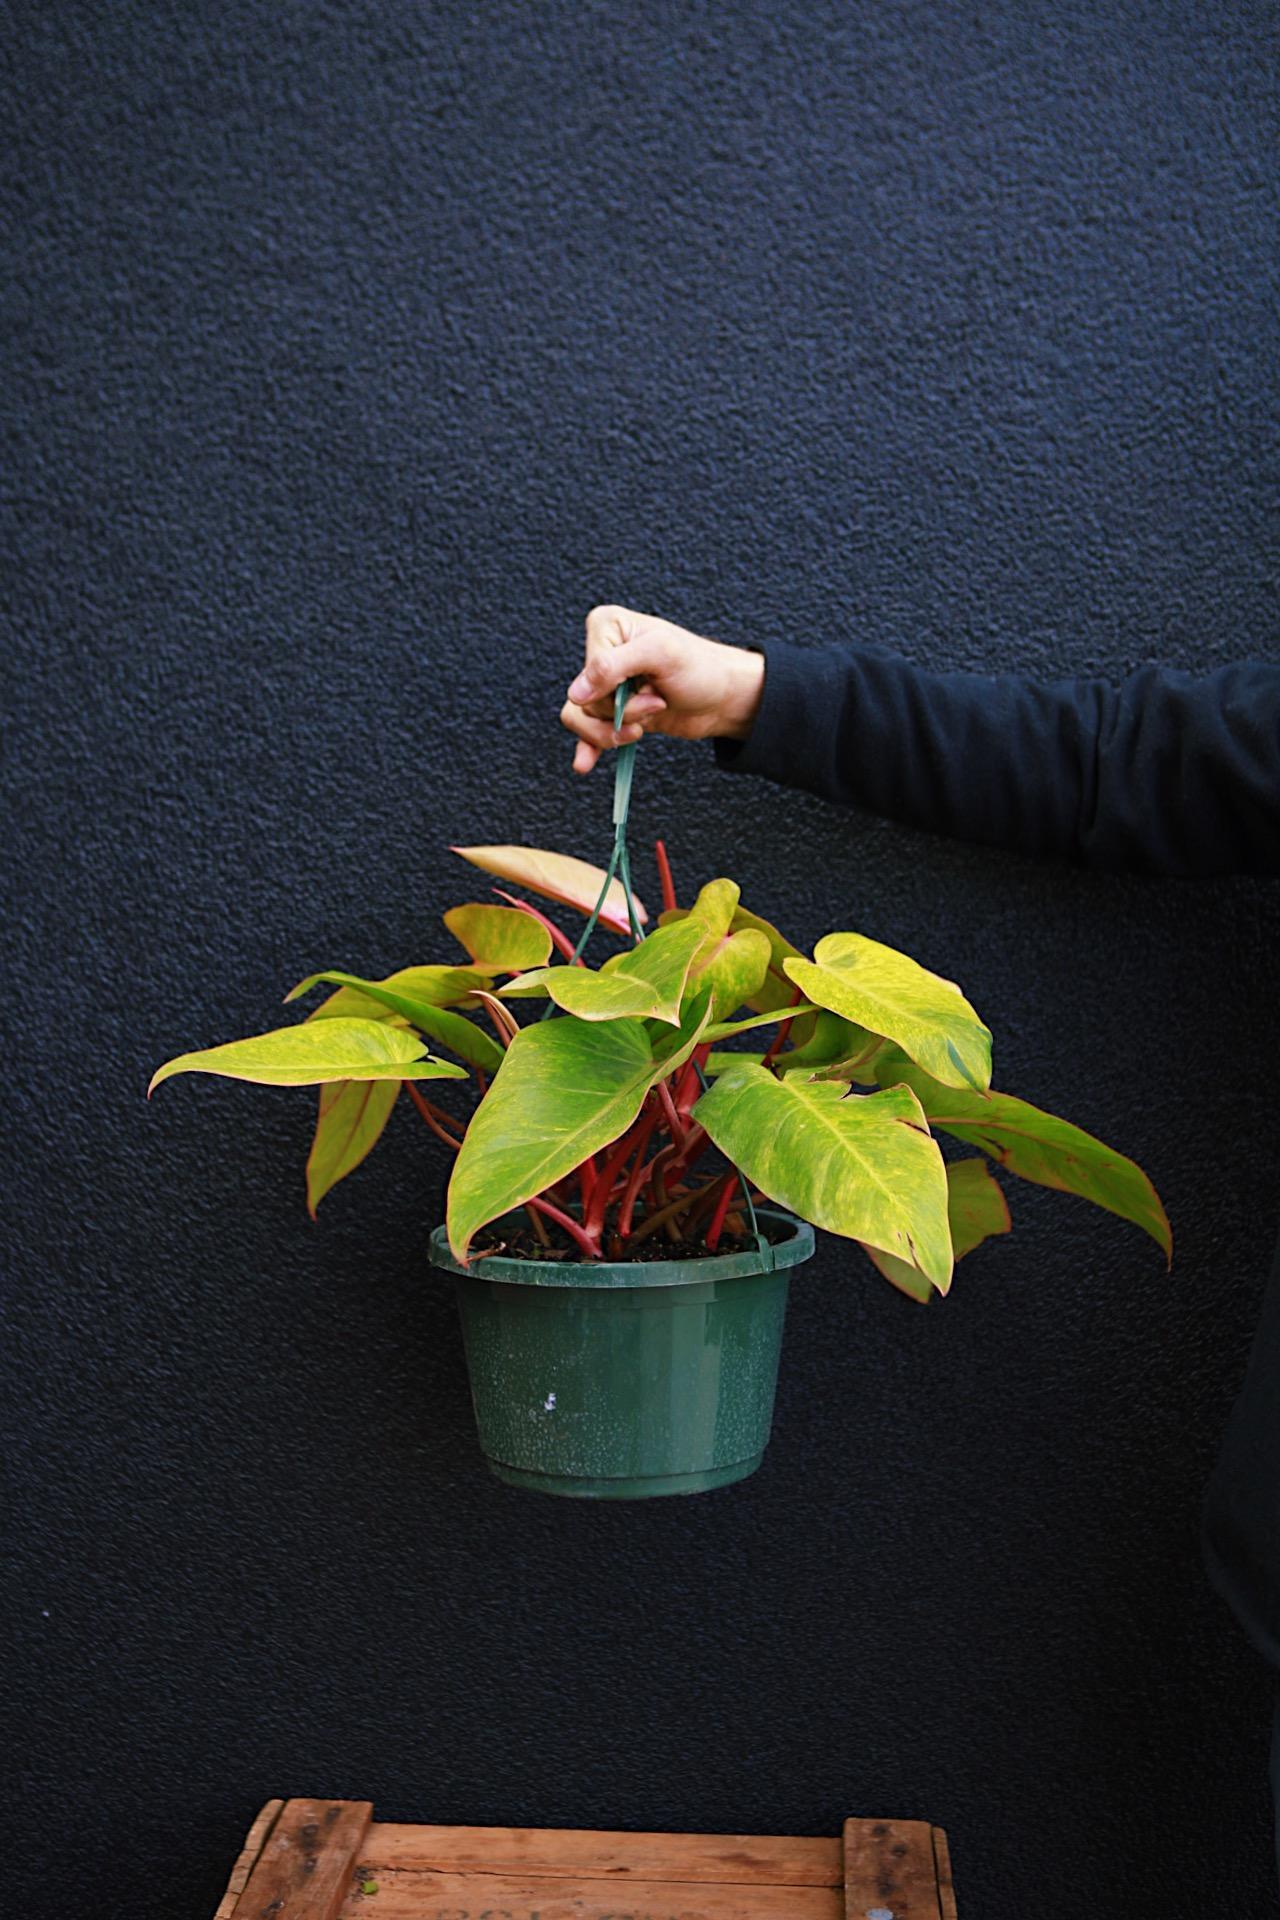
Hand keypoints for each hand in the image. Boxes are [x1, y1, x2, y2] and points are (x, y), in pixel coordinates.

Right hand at [561, 605, 764, 773]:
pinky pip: (585, 731)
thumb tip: (576, 694)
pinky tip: (584, 763)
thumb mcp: (660, 654)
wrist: (722, 698)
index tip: (652, 687)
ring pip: (581, 718)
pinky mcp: (613, 712)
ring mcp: (605, 685)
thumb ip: (613, 666)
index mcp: (607, 626)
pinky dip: (587, 747)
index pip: (589, 670)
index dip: (616, 688)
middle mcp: (601, 652)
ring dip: (613, 732)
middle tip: (657, 703)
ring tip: (642, 729)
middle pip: (585, 699)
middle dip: (623, 712)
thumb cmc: (700, 667)